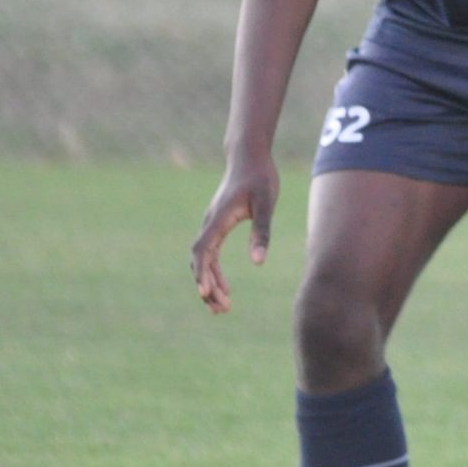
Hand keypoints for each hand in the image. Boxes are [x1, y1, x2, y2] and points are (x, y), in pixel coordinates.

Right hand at [190, 156, 279, 314]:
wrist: (249, 156)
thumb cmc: (261, 177)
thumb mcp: (267, 203)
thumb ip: (262, 232)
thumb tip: (258, 262)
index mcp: (219, 218)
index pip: (203, 250)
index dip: (202, 272)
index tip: (205, 293)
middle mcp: (210, 223)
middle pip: (200, 261)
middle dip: (208, 286)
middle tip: (222, 310)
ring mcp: (211, 224)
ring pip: (203, 260)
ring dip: (210, 283)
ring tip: (222, 307)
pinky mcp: (217, 225)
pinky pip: (210, 254)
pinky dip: (214, 273)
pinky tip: (225, 288)